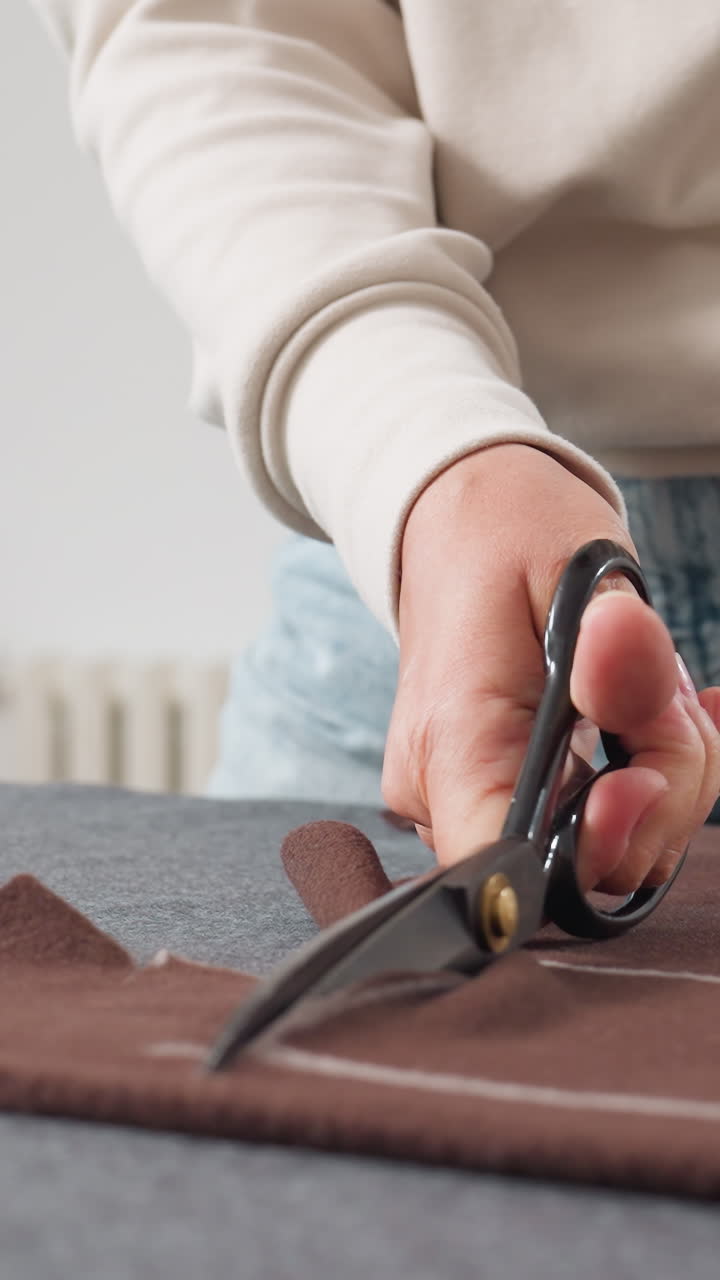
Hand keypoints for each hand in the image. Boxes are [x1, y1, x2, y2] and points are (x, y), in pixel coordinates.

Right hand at [382, 445, 719, 891]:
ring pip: (608, 850)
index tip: (644, 775)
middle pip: (587, 865)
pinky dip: (650, 776)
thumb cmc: (510, 535)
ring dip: (665, 773)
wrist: (461, 527)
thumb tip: (637, 700)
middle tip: (665, 693)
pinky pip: (595, 823)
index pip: (510, 872)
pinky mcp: (493, 797)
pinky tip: (661, 712)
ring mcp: (465, 801)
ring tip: (657, 685)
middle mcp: (444, 791)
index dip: (601, 849)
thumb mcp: (582, 565)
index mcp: (455, 740)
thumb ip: (622, 648)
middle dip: (663, 786)